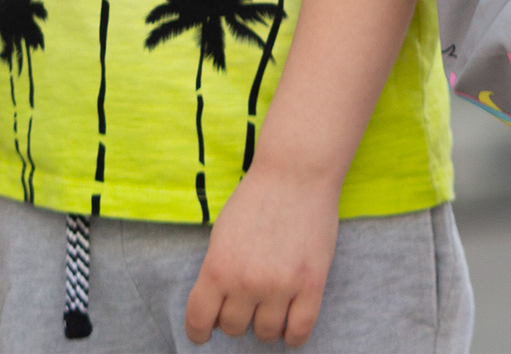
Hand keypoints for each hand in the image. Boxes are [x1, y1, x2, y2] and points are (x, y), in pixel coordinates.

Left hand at [186, 162, 339, 346]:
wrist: (296, 173)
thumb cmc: (256, 198)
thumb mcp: (221, 234)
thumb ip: (217, 271)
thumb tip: (216, 309)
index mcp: (218, 268)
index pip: (199, 321)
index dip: (199, 332)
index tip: (205, 334)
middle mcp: (246, 282)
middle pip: (233, 327)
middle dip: (236, 318)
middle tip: (245, 304)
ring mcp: (280, 285)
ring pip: (264, 332)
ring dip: (263, 325)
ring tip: (268, 309)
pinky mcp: (311, 284)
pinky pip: (299, 330)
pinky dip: (291, 337)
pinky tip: (288, 328)